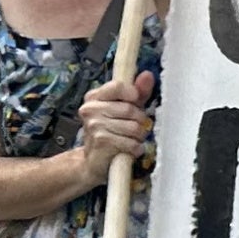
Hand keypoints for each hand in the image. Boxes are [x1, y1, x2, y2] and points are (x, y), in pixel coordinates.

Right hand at [76, 70, 155, 187]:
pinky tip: (127, 150)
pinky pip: (131, 143)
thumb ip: (137, 93)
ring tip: (130, 140)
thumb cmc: (112, 132)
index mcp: (94, 97)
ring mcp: (94, 126)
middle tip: (134, 129)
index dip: (133, 94)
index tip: (136, 101)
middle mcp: (90, 109)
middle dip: (139, 121)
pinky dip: (135, 149)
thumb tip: (148, 75)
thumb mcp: (125, 109)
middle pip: (130, 109)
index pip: (118, 86)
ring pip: (134, 127)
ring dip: (138, 137)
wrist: (94, 162)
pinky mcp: (101, 142)